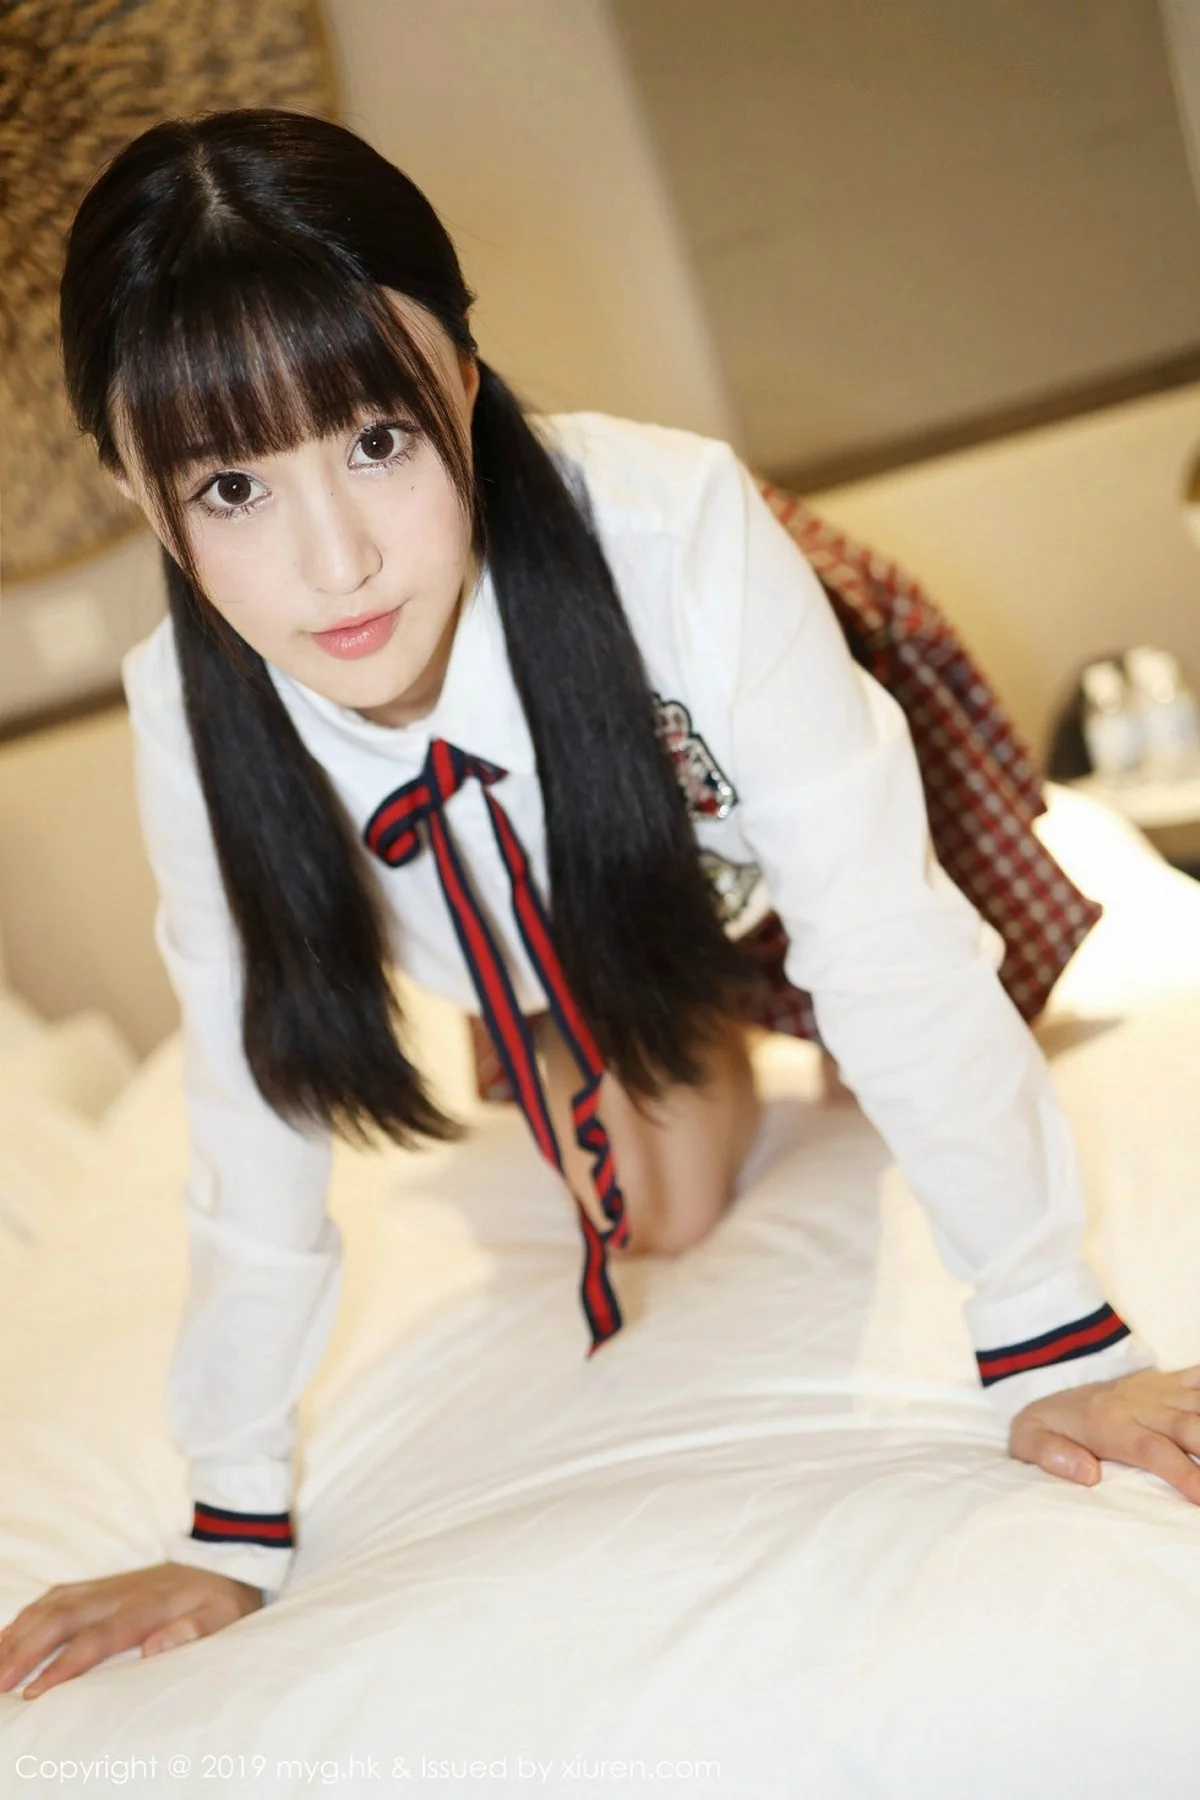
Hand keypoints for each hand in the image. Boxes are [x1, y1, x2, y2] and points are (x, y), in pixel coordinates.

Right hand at [0, 1562, 262, 1698]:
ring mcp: (107, 1585)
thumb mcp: (221, 1618)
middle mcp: (117, 1594)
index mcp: (145, 1608)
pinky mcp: (102, 1583)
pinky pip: (57, 1595)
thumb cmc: (222, 1600)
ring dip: (19, 1632)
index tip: (33, 1694)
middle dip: (24, 1651)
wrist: (225, 1559)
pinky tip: (9, 1633)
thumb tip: (153, 1648)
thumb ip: (191, 1632)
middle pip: (61, 1619)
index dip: (62, 1666)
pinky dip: (29, 1613)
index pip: (95, 1639)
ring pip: (52, 1605)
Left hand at [1009, 1363, 1199, 1504]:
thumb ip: (1050, 1457)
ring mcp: (1160, 1390)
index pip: (1154, 1450)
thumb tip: (1086, 1473)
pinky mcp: (1171, 1380)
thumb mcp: (1027, 1441)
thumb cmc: (1049, 1425)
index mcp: (1111, 1424)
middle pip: (1192, 1426)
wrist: (1055, 1387)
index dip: (1184, 1472)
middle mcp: (1142, 1404)